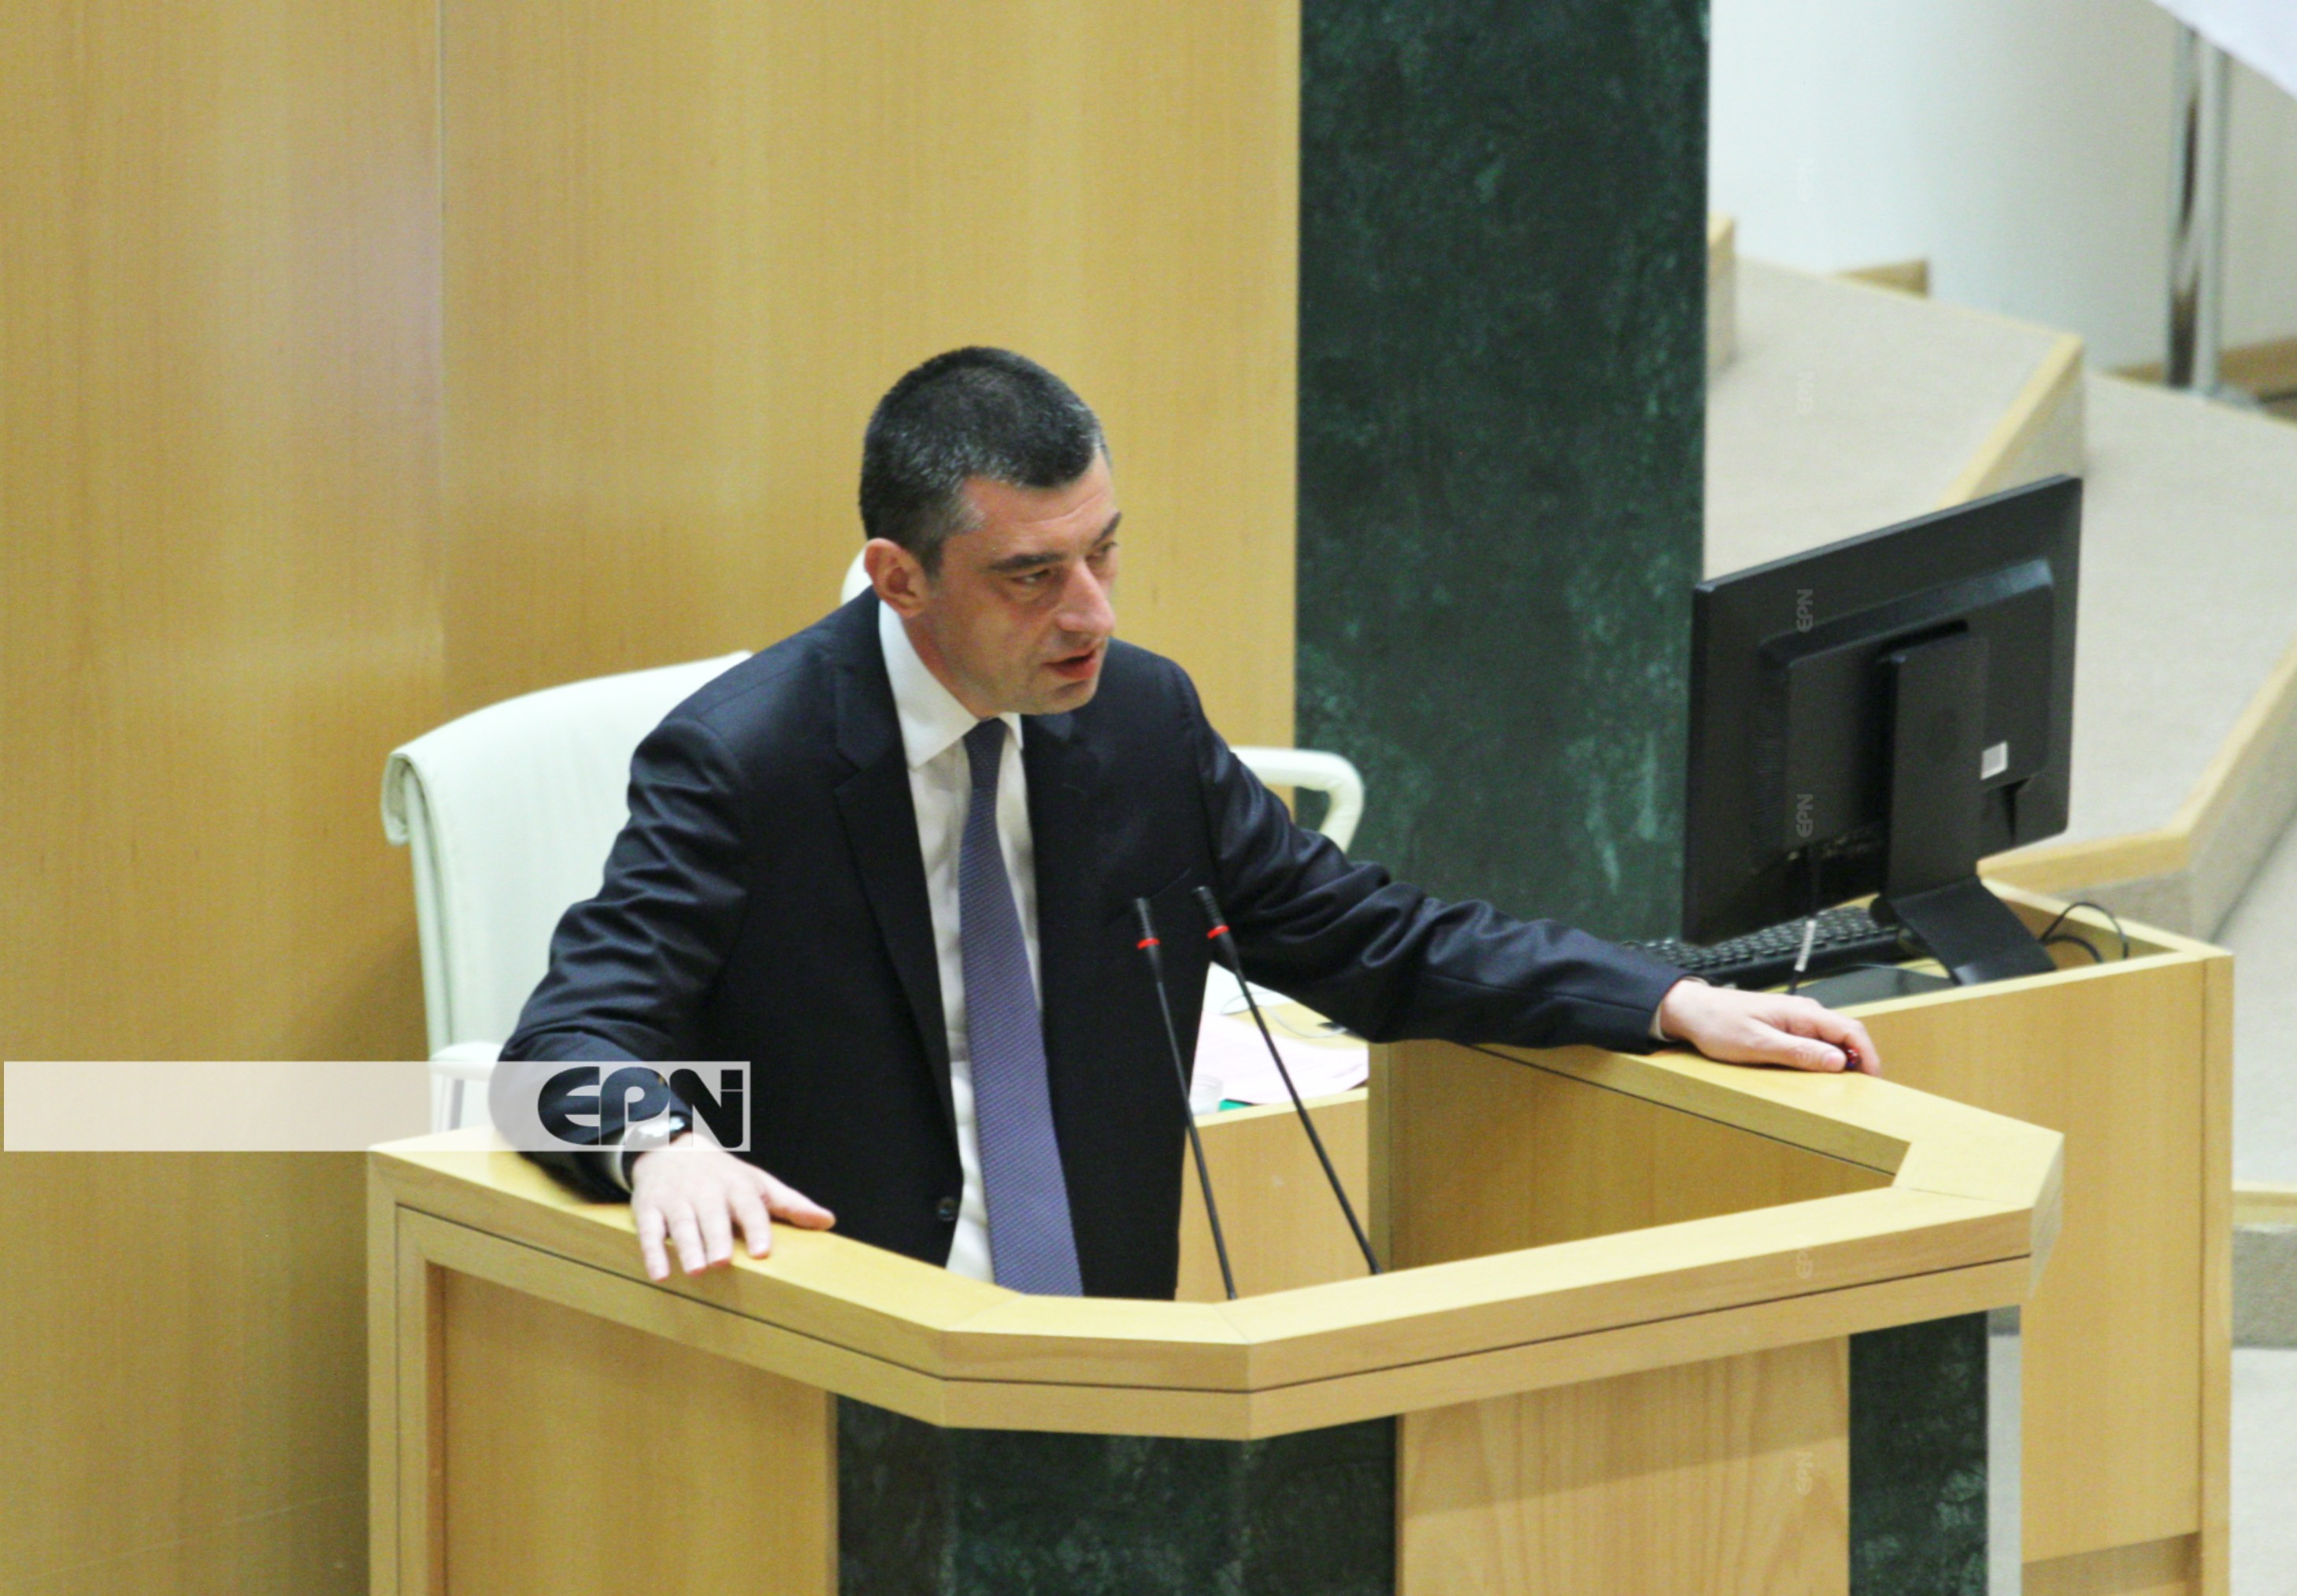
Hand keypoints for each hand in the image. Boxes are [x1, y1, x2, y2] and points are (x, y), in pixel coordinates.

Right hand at [628, 1136, 835, 1281]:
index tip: (762, 1251)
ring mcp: (676, 1199)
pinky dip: (653, 1252)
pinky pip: (649, 1230)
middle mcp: (706, 1191)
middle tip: (722, 1263)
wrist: (669, 1149)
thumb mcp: (758, 1184)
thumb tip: (828, 1221)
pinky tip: (660, 1274)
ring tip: (695, 1270)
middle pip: (712, 1215)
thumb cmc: (723, 1176)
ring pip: (681, 1223)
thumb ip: (791, 1204)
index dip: (756, 1228)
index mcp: (736, 1186)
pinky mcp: (649, 1208)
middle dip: (716, 1238)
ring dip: (687, 1247)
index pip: (749, 1206)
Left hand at [1656, 979, 1882, 1075]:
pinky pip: (1814, 1042)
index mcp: (1802, 1013)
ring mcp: (1795, 1019)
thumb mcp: (1758, 1044)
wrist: (1691, 1010)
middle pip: (1845, 1036)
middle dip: (1859, 1061)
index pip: (1850, 1030)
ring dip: (1841, 1062)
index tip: (1875, 1080)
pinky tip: (1817, 1076)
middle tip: (1861, 1091)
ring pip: (1831, 1040)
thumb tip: (1837, 1061)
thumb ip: (1798, 1052)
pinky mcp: (1785, 1027)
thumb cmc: (1719, 1024)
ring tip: (1842, 1088)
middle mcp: (1804, 1012)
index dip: (1869, 1056)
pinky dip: (1822, 1059)